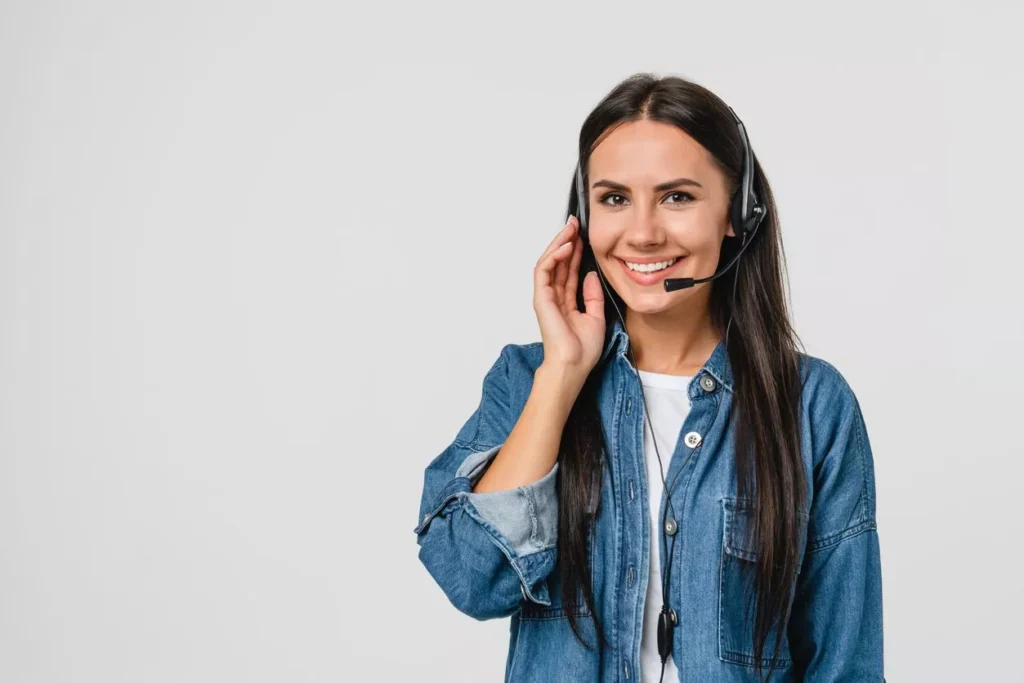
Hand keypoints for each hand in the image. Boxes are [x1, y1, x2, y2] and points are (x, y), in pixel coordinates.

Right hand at [533, 215, 605, 383]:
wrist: (572, 366)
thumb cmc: (582, 350)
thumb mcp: (596, 317)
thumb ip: (592, 296)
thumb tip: (591, 274)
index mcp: (566, 302)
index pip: (569, 270)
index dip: (576, 252)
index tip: (584, 236)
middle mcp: (554, 297)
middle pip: (558, 262)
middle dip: (566, 241)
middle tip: (575, 223)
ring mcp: (545, 297)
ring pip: (549, 262)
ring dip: (559, 243)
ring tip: (570, 229)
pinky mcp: (541, 298)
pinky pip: (544, 271)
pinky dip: (554, 256)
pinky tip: (566, 246)